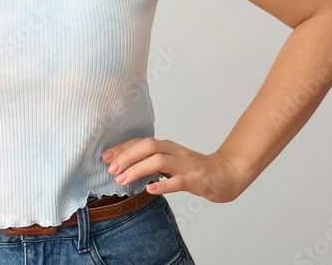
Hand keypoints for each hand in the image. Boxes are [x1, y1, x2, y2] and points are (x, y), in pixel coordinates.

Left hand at [101, 137, 246, 203]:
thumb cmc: (193, 169)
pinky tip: (150, 189)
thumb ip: (151, 161)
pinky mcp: (195, 180)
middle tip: (112, 170)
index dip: (123, 149)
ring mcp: (185, 165)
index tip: (106, 158)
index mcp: (167, 147)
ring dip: (138, 169)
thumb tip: (123, 165)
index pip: (141, 142)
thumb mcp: (170, 162)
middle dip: (127, 156)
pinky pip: (177, 182)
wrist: (225, 174)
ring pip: (159, 161)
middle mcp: (174, 152)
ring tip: (123, 180)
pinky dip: (162, 185)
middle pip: (148, 146)